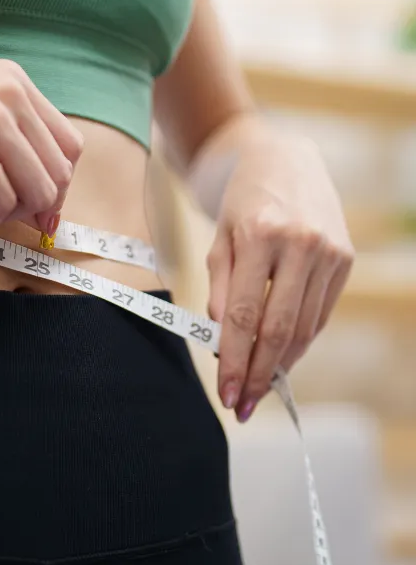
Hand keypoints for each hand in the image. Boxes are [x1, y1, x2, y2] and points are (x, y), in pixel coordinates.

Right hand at [0, 59, 83, 233]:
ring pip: (39, 191)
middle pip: (60, 172)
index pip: (69, 145)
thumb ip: (5, 155)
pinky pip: (2, 200)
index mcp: (15, 82)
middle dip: (32, 207)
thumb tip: (43, 212)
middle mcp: (12, 91)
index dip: (58, 188)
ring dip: (9, 215)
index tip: (35, 214)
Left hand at [194, 116, 354, 421]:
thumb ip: (219, 289)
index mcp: (261, 236)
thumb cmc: (240, 204)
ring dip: (281, 364)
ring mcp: (329, 252)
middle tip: (242, 405)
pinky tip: (281, 360)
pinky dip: (300, 341)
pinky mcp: (346, 259)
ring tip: (259, 389)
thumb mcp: (218, 240)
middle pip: (278, 328)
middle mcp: (301, 244)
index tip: (227, 393)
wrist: (282, 159)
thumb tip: (222, 339)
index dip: (235, 360)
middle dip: (259, 373)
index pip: (244, 315)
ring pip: (304, 326)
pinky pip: (320, 313)